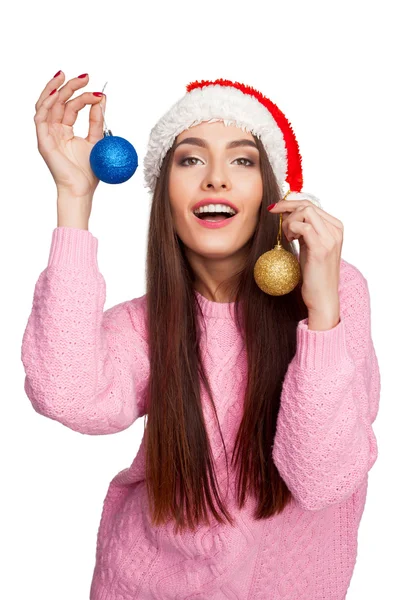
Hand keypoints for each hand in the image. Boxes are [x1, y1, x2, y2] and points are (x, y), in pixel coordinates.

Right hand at [34, 71, 105, 200]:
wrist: (81, 190)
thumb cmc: (88, 172)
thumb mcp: (97, 141)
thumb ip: (97, 121)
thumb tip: (102, 99)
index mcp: (65, 131)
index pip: (71, 106)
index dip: (84, 96)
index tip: (99, 93)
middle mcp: (54, 130)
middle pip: (58, 101)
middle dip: (70, 86)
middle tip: (85, 76)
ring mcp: (47, 135)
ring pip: (46, 104)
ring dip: (55, 88)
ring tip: (66, 76)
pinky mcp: (43, 141)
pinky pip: (40, 117)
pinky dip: (47, 103)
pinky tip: (58, 93)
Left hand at [268, 199, 343, 313]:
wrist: (323, 297)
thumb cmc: (314, 274)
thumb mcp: (310, 246)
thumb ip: (304, 230)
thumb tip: (288, 213)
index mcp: (335, 227)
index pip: (311, 204)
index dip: (290, 203)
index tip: (275, 208)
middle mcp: (335, 230)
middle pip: (307, 205)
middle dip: (286, 208)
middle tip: (273, 215)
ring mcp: (330, 238)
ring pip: (305, 212)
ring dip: (289, 221)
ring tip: (288, 237)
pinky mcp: (321, 248)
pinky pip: (303, 227)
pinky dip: (292, 230)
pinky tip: (290, 241)